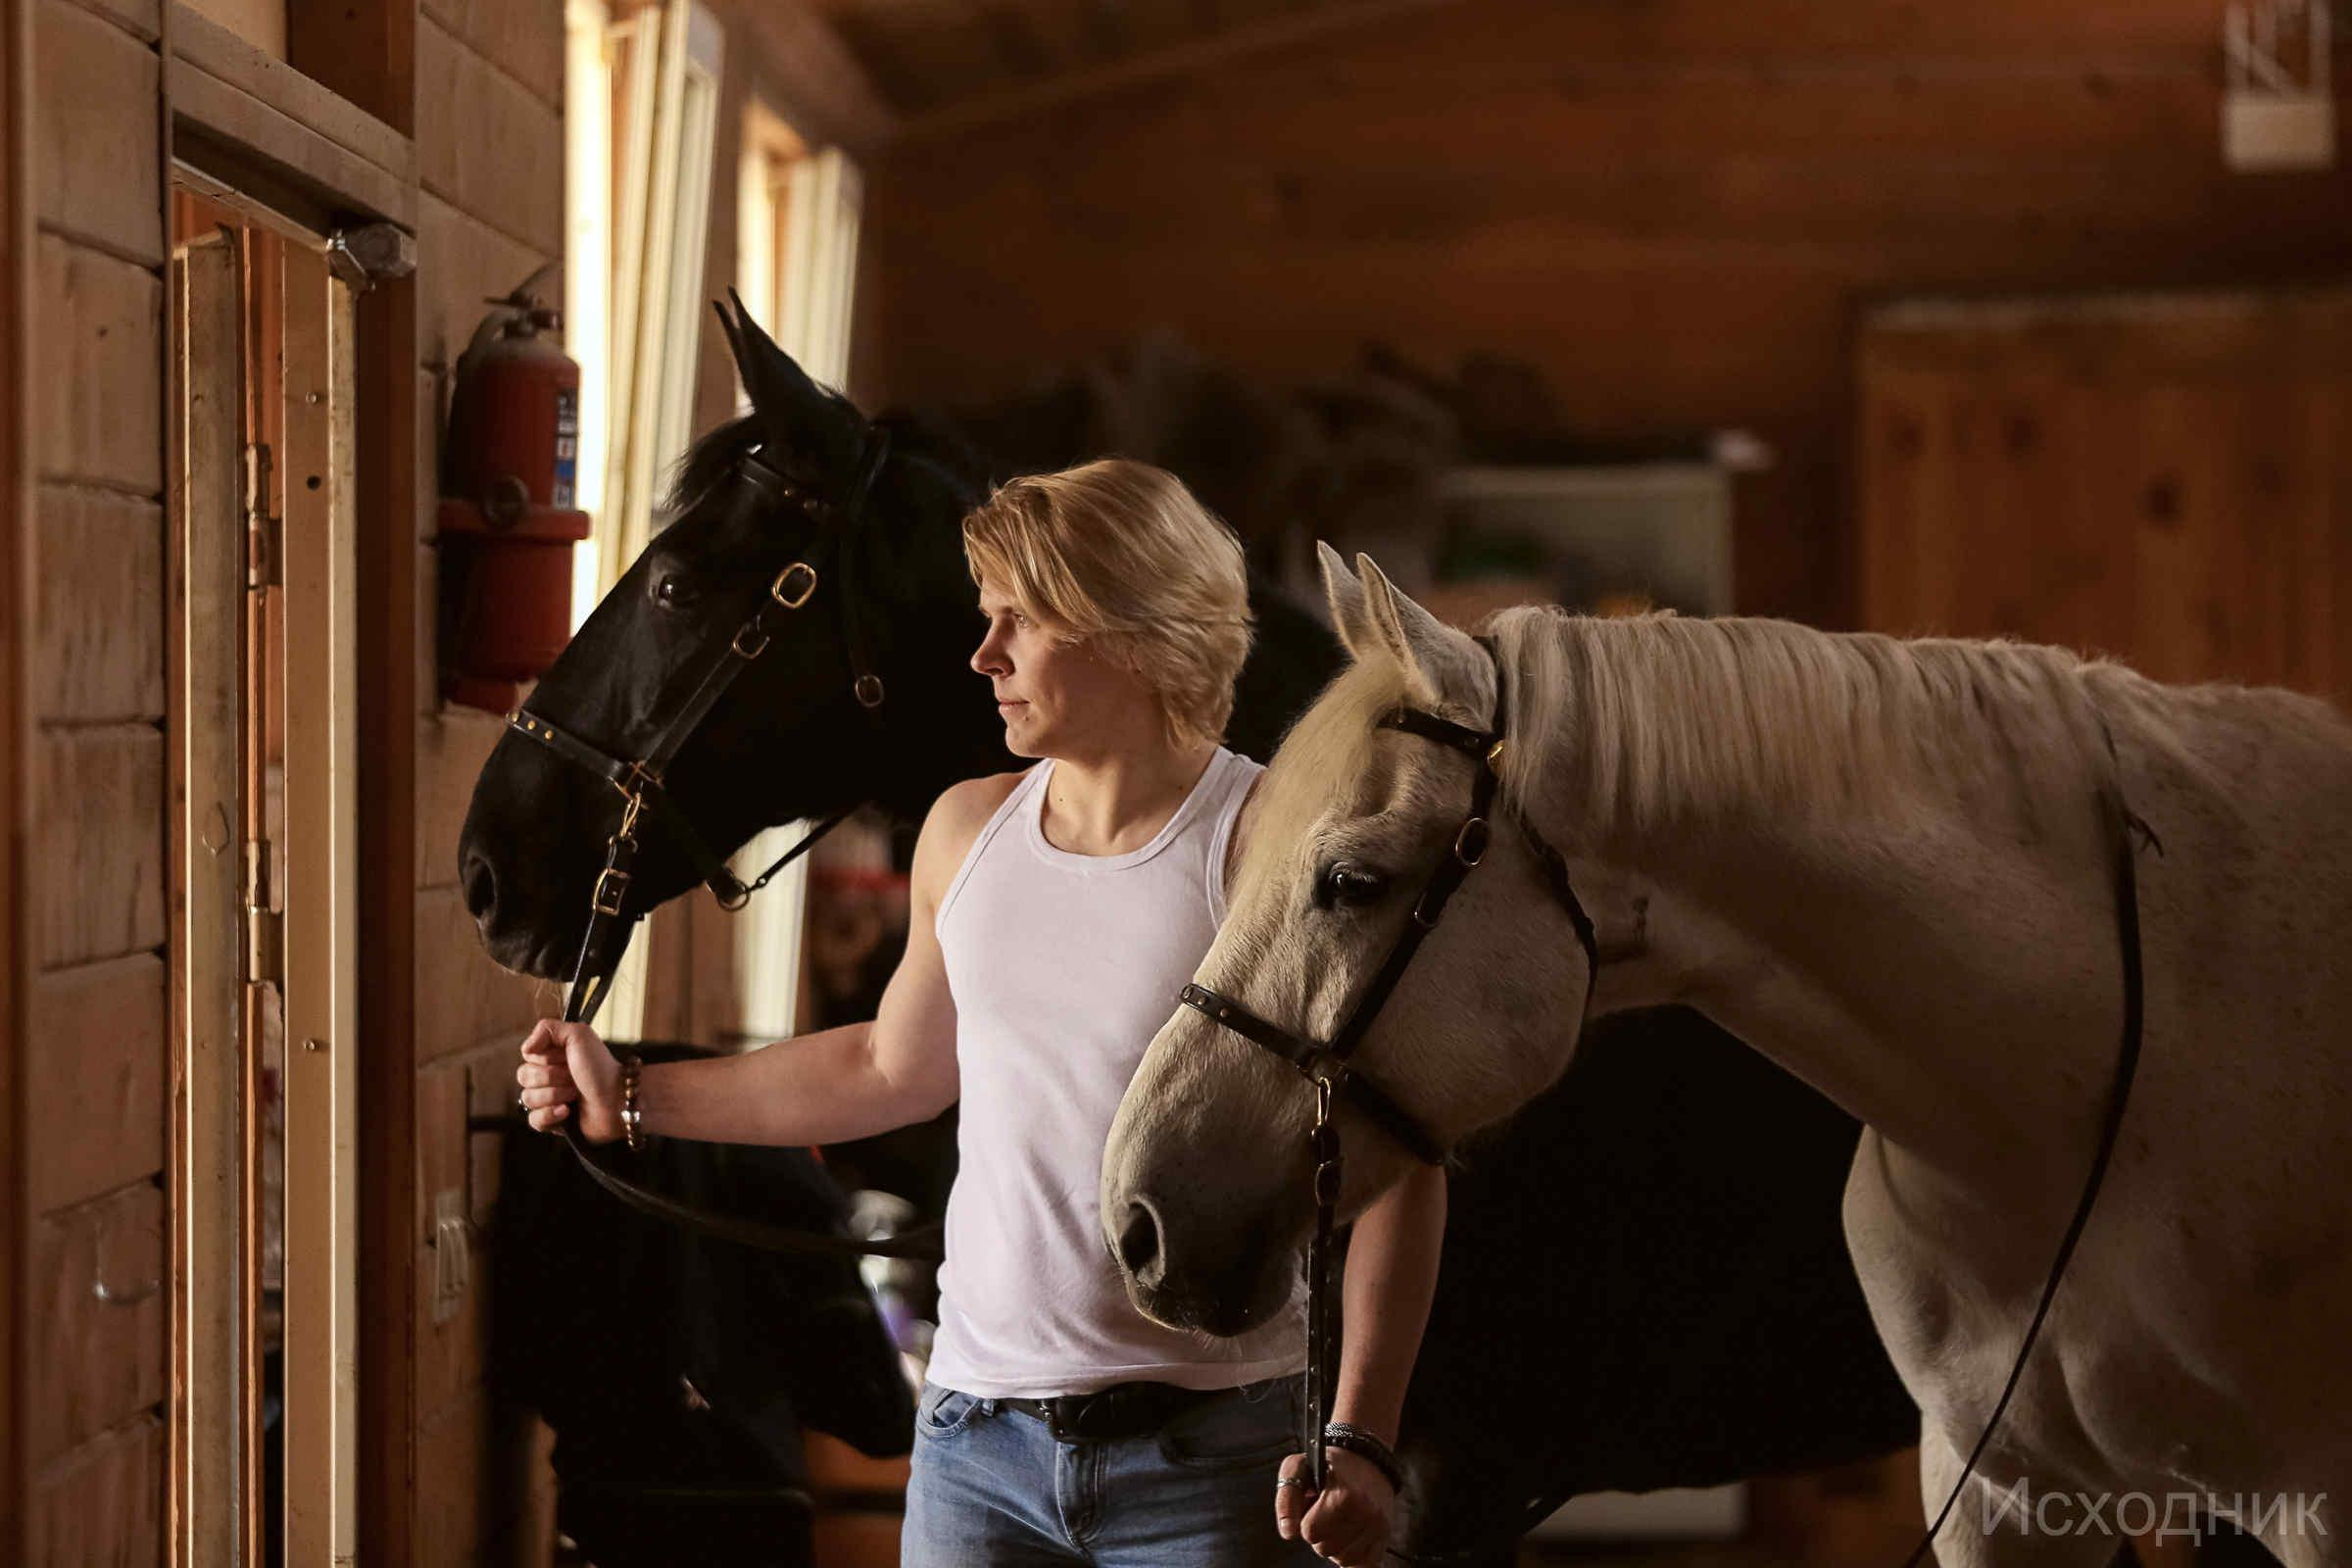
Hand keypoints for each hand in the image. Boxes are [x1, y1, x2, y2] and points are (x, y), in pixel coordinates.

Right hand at [515, 1019, 624, 1143]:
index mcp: (554, 1056)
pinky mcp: (552, 1121)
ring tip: (575, 1094)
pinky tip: (567, 1112)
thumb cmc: (601, 1068)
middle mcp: (550, 1077)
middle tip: (573, 1077)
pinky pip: (534, 1120)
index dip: (545, 1057)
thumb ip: (547, 1028)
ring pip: (527, 1099)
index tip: (566, 1057)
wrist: (617, 1101)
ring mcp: (550, 1100)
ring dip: (555, 1095)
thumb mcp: (579, 1035)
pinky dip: (550, 1115)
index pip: (527, 1055)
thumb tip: (525, 1048)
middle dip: (550, 1077)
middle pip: (523, 1076)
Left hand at [1276, 1446, 1395, 1566]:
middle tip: (1327, 1511)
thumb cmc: (1330, 1465)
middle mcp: (1365, 1513)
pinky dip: (1352, 1554)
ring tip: (1339, 1520)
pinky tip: (1350, 1535)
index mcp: (1343, 1496)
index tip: (1314, 1504)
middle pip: (1324, 1548)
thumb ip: (1286, 1499)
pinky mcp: (1385, 1537)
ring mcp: (1378, 1527)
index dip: (1306, 1519)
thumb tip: (1288, 1532)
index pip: (1309, 1532)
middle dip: (1320, 1533)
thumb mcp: (1299, 1467)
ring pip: (1342, 1559)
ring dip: (1336, 1544)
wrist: (1368, 1459)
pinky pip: (1361, 1564)